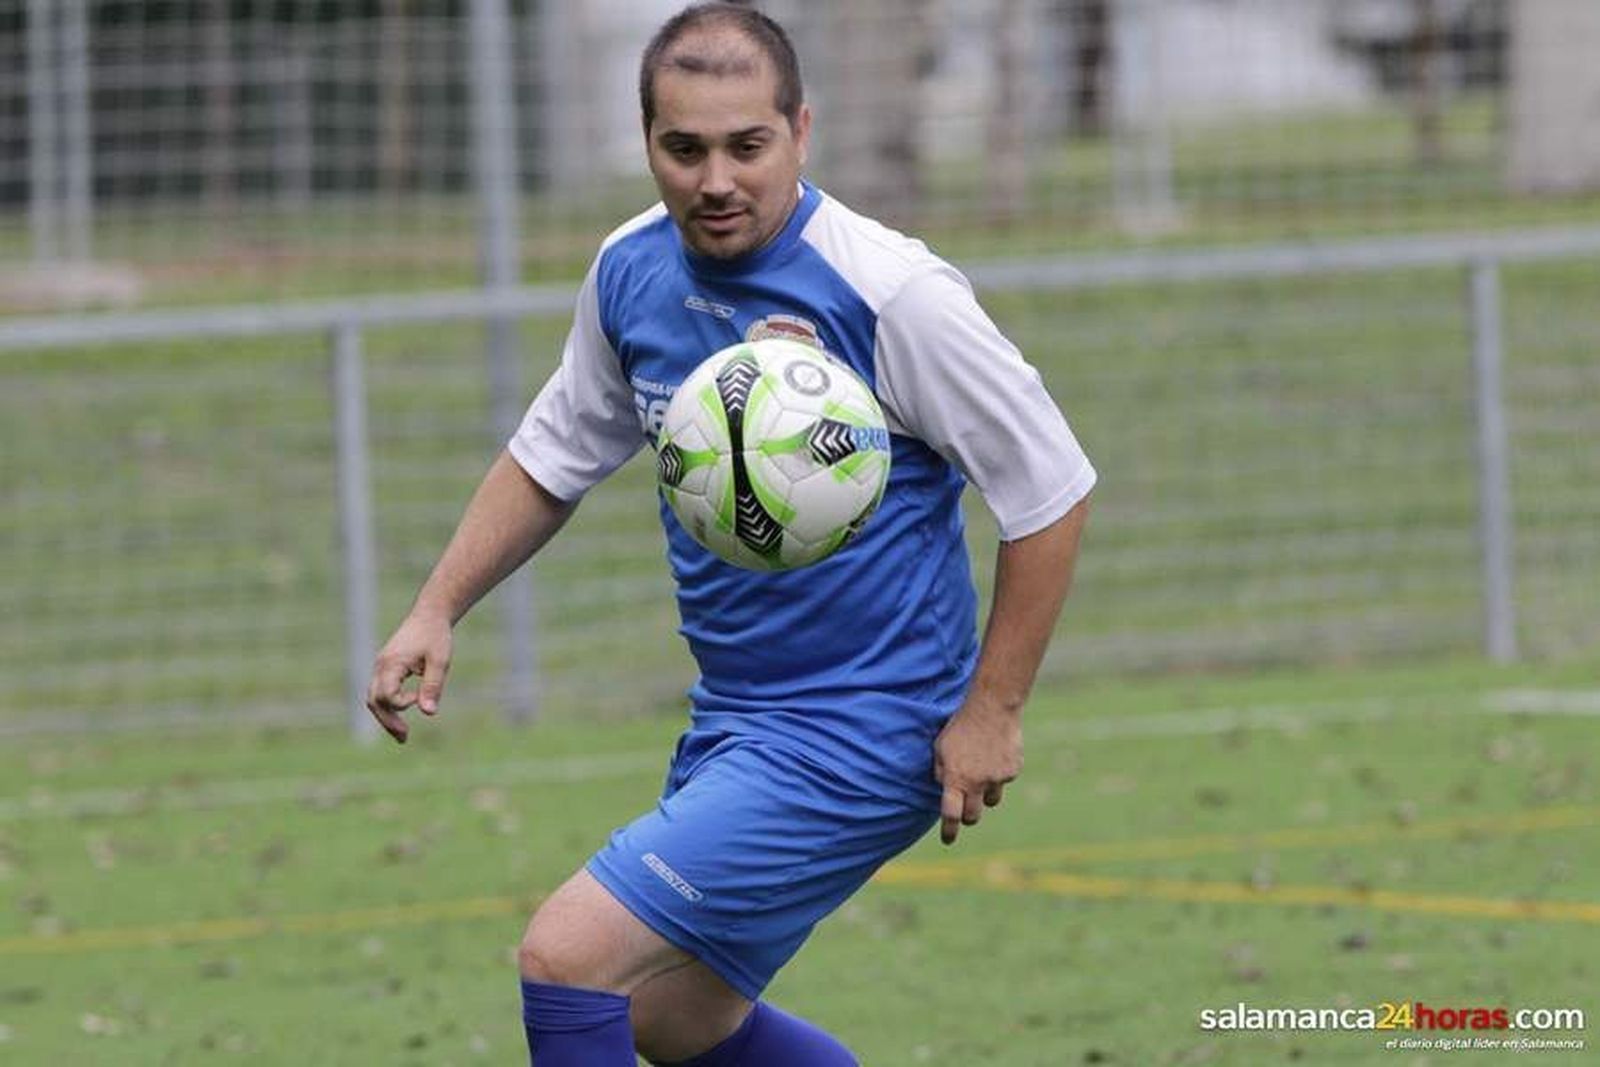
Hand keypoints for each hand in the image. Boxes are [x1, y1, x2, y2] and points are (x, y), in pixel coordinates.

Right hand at [365, 610, 452, 743]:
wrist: (429, 615)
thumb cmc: (436, 636)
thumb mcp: (440, 660)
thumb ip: (433, 686)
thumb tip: (429, 713)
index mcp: (391, 663)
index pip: (386, 694)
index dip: (401, 703)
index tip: (420, 698)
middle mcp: (380, 666)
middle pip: (374, 701)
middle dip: (388, 721)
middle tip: (404, 738)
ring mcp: (380, 667)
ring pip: (373, 698)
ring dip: (386, 718)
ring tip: (402, 736)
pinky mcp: (385, 668)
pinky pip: (379, 692)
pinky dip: (387, 707)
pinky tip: (400, 719)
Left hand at [932, 693, 1022, 845]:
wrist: (992, 708)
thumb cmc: (960, 726)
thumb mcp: (941, 747)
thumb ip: (941, 771)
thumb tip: (944, 786)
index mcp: (956, 779)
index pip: (951, 814)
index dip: (949, 831)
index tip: (947, 840)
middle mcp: (977, 783)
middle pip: (973, 816)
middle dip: (968, 815)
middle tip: (965, 807)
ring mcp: (997, 779)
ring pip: (991, 800)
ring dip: (985, 793)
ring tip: (981, 770)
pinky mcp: (1012, 771)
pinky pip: (1004, 780)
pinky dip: (999, 773)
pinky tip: (995, 753)